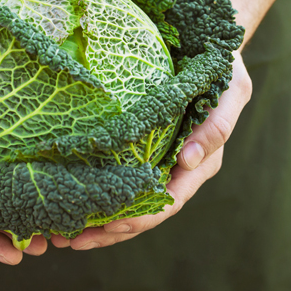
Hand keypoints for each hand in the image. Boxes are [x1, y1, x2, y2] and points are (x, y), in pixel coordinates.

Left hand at [50, 52, 251, 249]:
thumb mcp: (231, 91)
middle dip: (108, 231)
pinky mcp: (138, 147)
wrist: (210, 49)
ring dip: (95, 220)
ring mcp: (156, 160)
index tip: (108, 226)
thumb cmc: (224, 69)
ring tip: (58, 234)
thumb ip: (216, 127)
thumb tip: (186, 161)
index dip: (139, 219)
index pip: (168, 202)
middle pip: (141, 211)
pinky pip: (116, 175)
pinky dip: (94, 189)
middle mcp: (176, 169)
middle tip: (71, 240)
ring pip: (125, 200)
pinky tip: (66, 194)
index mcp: (200, 164)